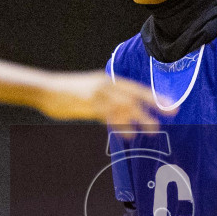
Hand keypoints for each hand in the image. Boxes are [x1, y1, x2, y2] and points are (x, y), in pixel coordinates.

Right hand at [37, 72, 165, 135]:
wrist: (45, 89)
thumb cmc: (67, 92)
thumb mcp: (90, 91)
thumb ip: (105, 100)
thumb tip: (119, 113)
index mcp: (107, 81)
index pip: (137, 88)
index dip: (155, 97)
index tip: (171, 105)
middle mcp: (106, 85)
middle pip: (135, 96)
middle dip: (155, 105)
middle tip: (171, 115)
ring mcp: (97, 94)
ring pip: (125, 106)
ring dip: (141, 118)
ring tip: (154, 131)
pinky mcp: (88, 105)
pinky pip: (108, 116)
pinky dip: (120, 125)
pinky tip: (129, 134)